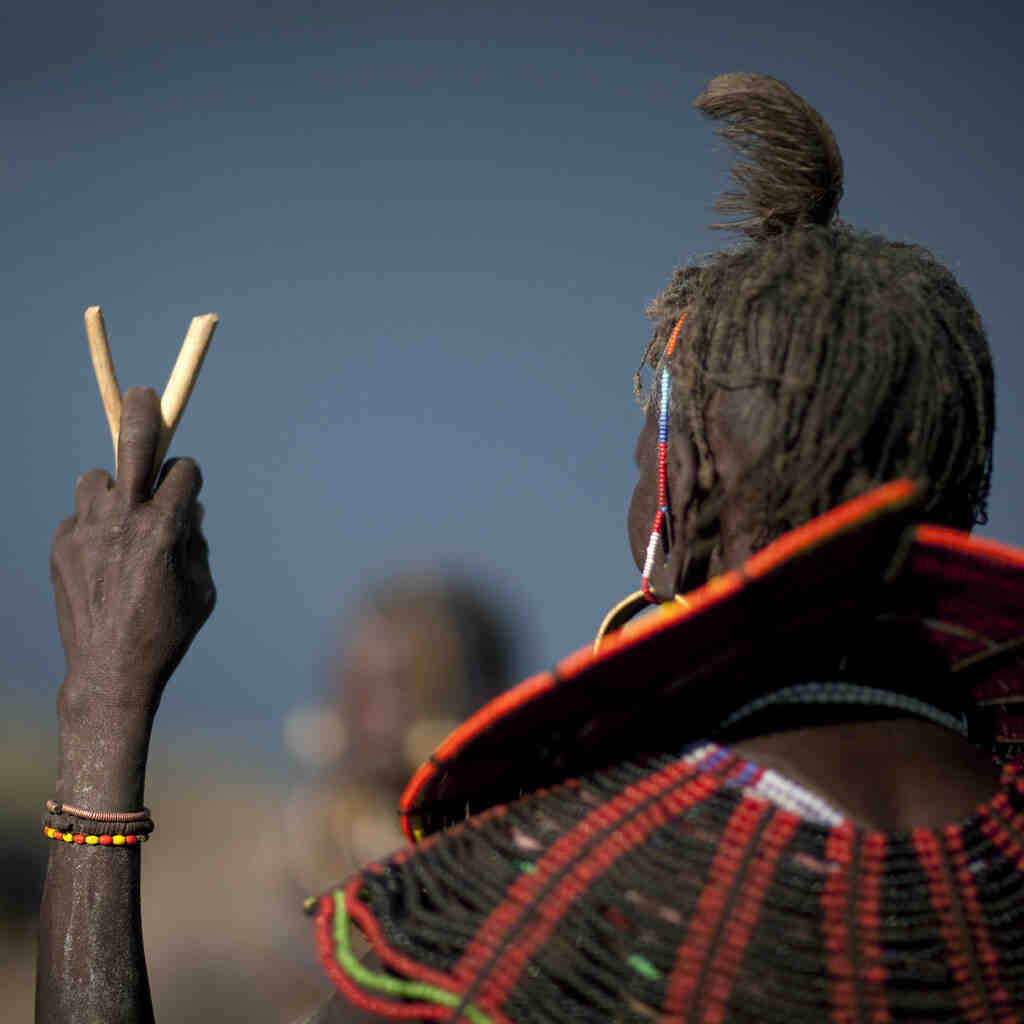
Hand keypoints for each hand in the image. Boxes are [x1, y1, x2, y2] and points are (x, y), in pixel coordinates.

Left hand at [51, 387, 215, 724]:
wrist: (109, 673)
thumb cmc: (168, 632)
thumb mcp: (202, 588)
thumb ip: (197, 541)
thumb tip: (188, 508)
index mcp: (164, 530)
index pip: (182, 472)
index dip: (189, 476)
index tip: (188, 485)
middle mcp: (123, 522)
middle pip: (133, 446)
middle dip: (144, 413)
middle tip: (145, 395)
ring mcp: (86, 532)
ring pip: (97, 479)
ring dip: (114, 489)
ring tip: (122, 517)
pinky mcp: (62, 546)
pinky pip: (79, 517)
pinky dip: (93, 527)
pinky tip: (101, 560)